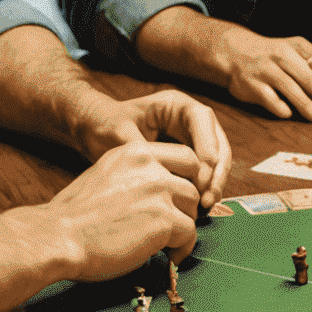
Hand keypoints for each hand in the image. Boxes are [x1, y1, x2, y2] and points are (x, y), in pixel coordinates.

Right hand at [45, 139, 200, 280]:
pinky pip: (189, 233)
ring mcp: (159, 191)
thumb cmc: (72, 216)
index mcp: (135, 151)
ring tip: (169, 243)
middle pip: (193, 181)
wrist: (57, 236)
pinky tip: (170, 256)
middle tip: (176, 223)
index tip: (180, 199)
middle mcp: (150, 165)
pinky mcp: (163, 220)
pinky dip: (183, 247)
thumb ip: (132, 176)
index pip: (184, 155)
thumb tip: (153, 192)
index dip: (187, 178)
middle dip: (187, 204)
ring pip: (193, 207)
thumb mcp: (104, 175)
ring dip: (184, 227)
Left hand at [94, 90, 233, 208]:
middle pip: (216, 141)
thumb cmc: (104, 124)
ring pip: (215, 159)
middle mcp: (188, 120)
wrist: (93, 131)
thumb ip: (140, 148)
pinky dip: (204, 188)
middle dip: (217, 169)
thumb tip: (160, 173)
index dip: (208, 144)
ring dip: (214, 181)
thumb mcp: (118, 132)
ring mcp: (190, 139)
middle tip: (209, 196)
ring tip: (205, 205)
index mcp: (175, 105)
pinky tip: (198, 206)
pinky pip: (203, 172)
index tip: (205, 172)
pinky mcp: (186, 158)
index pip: (202, 119)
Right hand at [217, 25, 311, 121]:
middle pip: (308, 79)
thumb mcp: (292, 47)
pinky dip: (279, 107)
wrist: (234, 51)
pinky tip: (289, 115)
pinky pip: (268, 99)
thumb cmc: (271, 53)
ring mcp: (265, 72)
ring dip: (306, 105)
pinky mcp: (251, 86)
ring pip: (289, 90)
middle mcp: (280, 58)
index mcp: (294, 49)